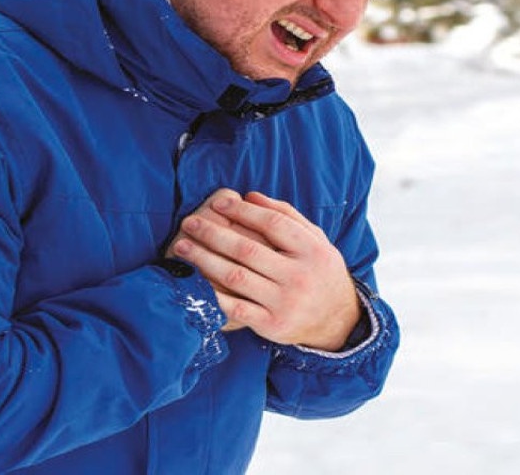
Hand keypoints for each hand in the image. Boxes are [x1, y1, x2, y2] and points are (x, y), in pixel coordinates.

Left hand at [168, 189, 360, 350]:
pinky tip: (193, 281)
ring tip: (183, 247)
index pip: (273, 223)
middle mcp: (299, 276)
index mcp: (312, 250)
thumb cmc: (320, 272)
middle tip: (189, 223)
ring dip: (204, 259)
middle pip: (248, 249)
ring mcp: (285, 302)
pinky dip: (212, 294)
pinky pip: (235, 308)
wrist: (337, 320)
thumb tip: (250, 196)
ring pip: (236, 277)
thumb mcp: (316, 240)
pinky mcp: (271, 325)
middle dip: (213, 234)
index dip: (242, 211)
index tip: (219, 203)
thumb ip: (287, 216)